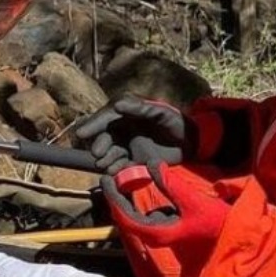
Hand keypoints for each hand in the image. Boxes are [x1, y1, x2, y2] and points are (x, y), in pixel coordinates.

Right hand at [74, 96, 196, 173]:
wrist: (193, 143)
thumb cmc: (177, 123)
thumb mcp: (161, 113)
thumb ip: (140, 108)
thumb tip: (117, 105)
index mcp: (129, 114)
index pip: (106, 118)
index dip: (93, 125)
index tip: (82, 133)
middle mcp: (125, 129)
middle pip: (105, 137)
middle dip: (100, 145)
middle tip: (98, 153)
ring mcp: (129, 145)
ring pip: (111, 152)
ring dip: (106, 159)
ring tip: (105, 165)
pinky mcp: (135, 160)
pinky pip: (121, 165)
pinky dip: (116, 169)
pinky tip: (114, 171)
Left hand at [102, 163, 229, 247]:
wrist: (230, 235)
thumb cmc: (214, 221)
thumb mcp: (192, 200)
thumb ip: (171, 184)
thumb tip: (150, 165)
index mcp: (156, 233)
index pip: (124, 216)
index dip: (113, 197)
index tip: (106, 180)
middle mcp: (154, 235)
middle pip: (125, 215)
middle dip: (116, 195)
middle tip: (110, 174)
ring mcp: (159, 231)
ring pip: (134, 214)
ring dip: (126, 197)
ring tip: (120, 175)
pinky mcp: (165, 225)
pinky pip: (145, 212)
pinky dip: (138, 198)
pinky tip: (138, 181)